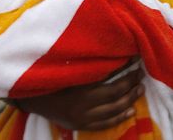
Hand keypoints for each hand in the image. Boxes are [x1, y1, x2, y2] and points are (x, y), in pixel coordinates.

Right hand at [10, 63, 144, 130]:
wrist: (31, 97)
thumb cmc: (50, 76)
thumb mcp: (67, 65)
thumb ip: (87, 60)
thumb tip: (109, 48)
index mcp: (79, 86)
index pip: (110, 78)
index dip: (125, 68)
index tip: (135, 57)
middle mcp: (82, 104)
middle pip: (114, 94)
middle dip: (130, 83)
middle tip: (141, 73)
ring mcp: (82, 117)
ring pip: (113, 110)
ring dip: (129, 99)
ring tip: (140, 89)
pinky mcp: (80, 125)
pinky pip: (104, 124)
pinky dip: (119, 117)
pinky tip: (131, 110)